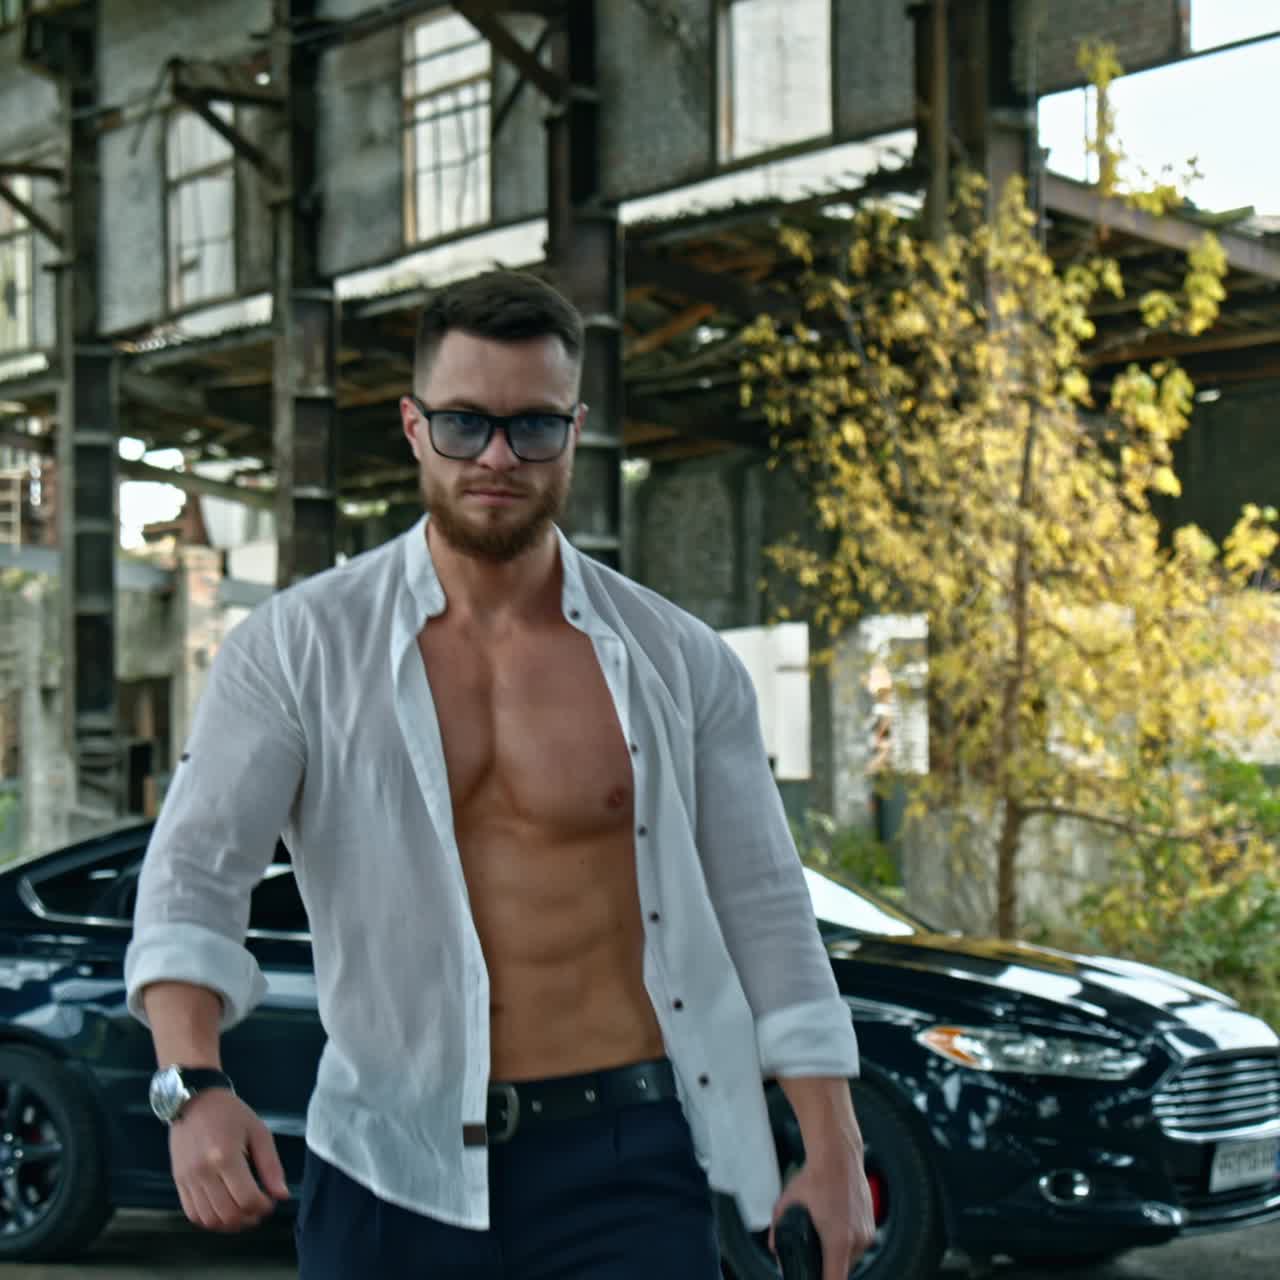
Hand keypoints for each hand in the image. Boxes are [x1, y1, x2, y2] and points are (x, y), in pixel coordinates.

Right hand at [169, 1089, 289, 1232]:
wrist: (194, 1102)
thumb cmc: (230, 1114)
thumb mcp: (258, 1132)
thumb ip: (271, 1165)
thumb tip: (282, 1195)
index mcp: (225, 1156)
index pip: (247, 1198)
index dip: (263, 1207)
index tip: (271, 1201)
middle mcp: (203, 1171)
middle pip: (228, 1213)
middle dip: (249, 1218)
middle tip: (260, 1210)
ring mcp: (188, 1179)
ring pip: (209, 1219)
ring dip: (230, 1224)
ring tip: (244, 1213)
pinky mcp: (178, 1182)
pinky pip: (193, 1214)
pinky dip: (210, 1221)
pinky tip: (224, 1212)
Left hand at [770, 1150, 875, 1279]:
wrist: (838, 1155)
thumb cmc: (814, 1178)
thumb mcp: (787, 1204)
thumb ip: (778, 1230)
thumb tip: (775, 1249)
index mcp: (838, 1240)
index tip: (814, 1277)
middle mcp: (857, 1240)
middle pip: (842, 1270)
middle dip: (827, 1267)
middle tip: (813, 1255)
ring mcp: (866, 1232)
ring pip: (852, 1258)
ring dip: (838, 1255)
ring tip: (824, 1238)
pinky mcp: (871, 1224)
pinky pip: (859, 1244)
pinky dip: (847, 1242)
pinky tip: (834, 1228)